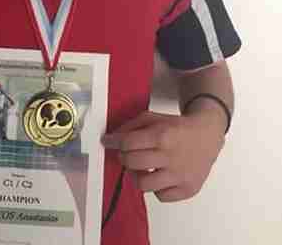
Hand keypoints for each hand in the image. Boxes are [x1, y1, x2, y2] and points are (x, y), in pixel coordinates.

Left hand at [103, 110, 224, 201]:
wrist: (207, 136)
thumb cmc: (178, 128)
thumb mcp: (154, 118)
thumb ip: (131, 126)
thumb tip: (112, 138)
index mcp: (162, 135)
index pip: (128, 143)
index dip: (114, 142)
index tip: (108, 142)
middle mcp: (171, 156)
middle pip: (132, 163)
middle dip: (124, 157)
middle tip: (127, 154)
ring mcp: (180, 175)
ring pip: (143, 184)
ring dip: (137, 175)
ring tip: (141, 168)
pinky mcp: (187, 189)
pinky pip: (160, 196)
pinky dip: (156, 187)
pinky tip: (159, 176)